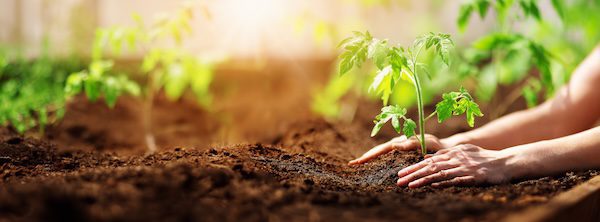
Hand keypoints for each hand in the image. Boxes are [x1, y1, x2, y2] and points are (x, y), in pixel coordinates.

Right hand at [348, 134, 449, 164]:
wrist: (444, 147)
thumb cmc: (437, 146)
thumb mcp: (425, 143)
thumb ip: (410, 144)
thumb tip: (394, 145)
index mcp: (400, 142)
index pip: (381, 150)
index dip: (369, 156)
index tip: (357, 161)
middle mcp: (398, 144)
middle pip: (378, 150)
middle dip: (365, 157)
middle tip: (352, 164)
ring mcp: (399, 146)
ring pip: (381, 152)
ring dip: (370, 157)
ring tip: (359, 163)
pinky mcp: (402, 151)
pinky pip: (387, 155)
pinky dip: (378, 158)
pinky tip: (374, 163)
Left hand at [396, 144, 515, 187]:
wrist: (507, 162)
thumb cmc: (485, 159)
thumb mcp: (464, 153)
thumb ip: (447, 155)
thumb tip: (428, 159)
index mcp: (452, 153)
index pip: (428, 161)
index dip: (413, 168)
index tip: (401, 174)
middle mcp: (455, 159)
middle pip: (429, 167)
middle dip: (412, 173)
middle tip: (398, 180)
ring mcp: (463, 167)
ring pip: (438, 173)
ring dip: (421, 179)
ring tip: (408, 185)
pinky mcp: (472, 177)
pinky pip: (453, 180)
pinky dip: (440, 182)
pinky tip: (430, 185)